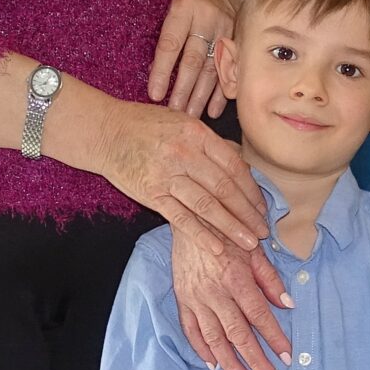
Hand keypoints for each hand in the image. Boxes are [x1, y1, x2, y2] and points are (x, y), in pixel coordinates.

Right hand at [88, 97, 268, 251]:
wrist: (106, 132)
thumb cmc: (145, 125)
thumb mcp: (182, 121)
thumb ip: (209, 142)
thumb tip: (238, 161)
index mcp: (197, 134)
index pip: (234, 166)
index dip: (252, 190)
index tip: (263, 207)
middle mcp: (185, 154)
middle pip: (225, 189)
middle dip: (248, 213)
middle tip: (263, 230)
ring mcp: (167, 175)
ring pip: (207, 206)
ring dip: (231, 227)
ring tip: (250, 243)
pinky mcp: (151, 194)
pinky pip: (180, 218)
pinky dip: (200, 234)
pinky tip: (217, 247)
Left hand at [148, 0, 243, 118]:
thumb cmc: (195, 4)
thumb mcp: (176, 9)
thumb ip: (167, 37)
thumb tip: (154, 74)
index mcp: (185, 9)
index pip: (171, 44)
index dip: (162, 71)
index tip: (154, 94)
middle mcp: (207, 19)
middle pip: (193, 60)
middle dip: (183, 89)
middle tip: (173, 112)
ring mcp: (226, 31)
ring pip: (211, 69)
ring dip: (200, 96)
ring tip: (190, 115)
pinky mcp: (240, 43)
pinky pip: (229, 72)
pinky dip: (220, 93)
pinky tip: (212, 110)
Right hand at [172, 222, 293, 369]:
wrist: (190, 220)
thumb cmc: (227, 233)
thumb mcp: (254, 250)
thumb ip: (271, 279)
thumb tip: (288, 304)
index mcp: (236, 278)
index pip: (259, 315)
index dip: (274, 337)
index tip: (287, 356)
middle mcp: (214, 292)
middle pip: (238, 334)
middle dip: (256, 361)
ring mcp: (195, 298)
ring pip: (214, 339)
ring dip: (230, 364)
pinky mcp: (182, 300)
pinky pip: (191, 330)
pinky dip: (202, 350)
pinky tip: (214, 365)